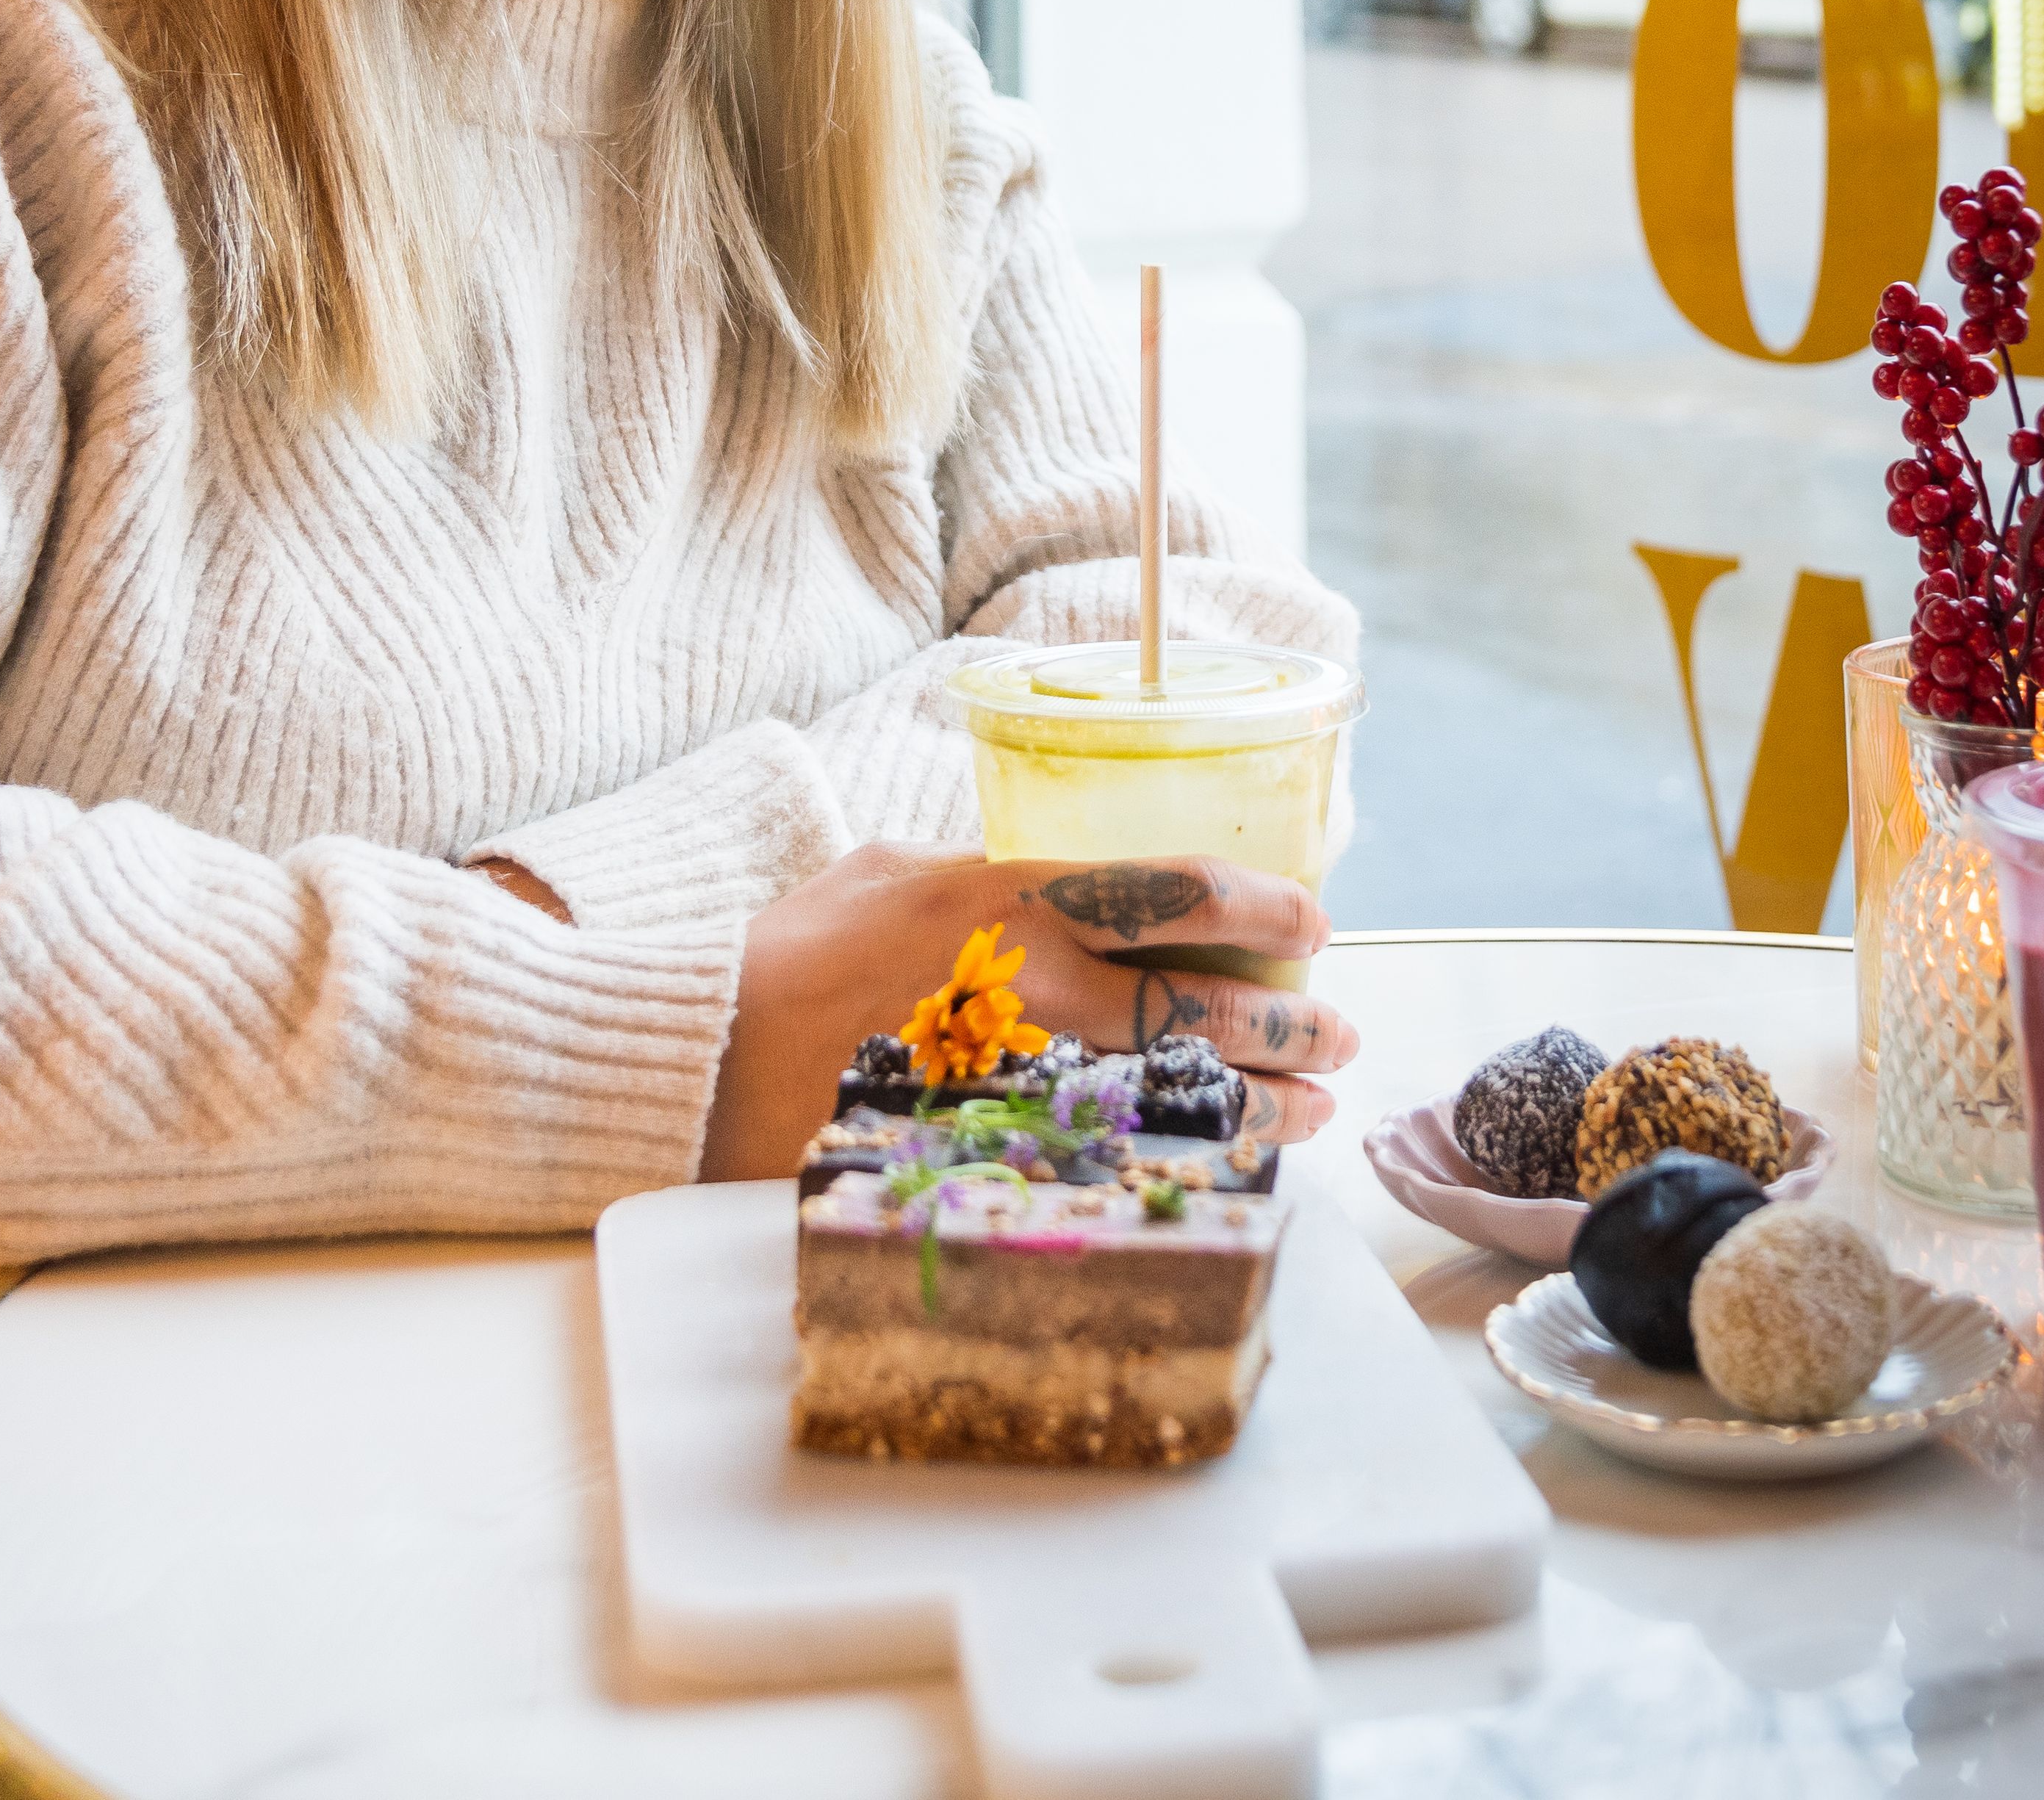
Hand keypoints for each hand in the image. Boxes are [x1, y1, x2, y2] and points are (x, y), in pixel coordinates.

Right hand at [704, 846, 1350, 1182]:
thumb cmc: (787, 957)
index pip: (1176, 893)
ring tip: (1319, 1108)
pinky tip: (1233, 1168)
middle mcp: (1033, 986)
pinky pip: (1124, 1159)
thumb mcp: (889, 874)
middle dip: (1292, 1023)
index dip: (1264, 906)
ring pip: (1184, 1093)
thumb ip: (983, 875)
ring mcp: (1020, 1080)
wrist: (702, 1057)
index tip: (1315, 921)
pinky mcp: (997, 1153)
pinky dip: (1192, 1165)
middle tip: (1341, 1032)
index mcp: (1012, 900)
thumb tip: (1054, 882)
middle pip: (1203, 1004)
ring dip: (1269, 1106)